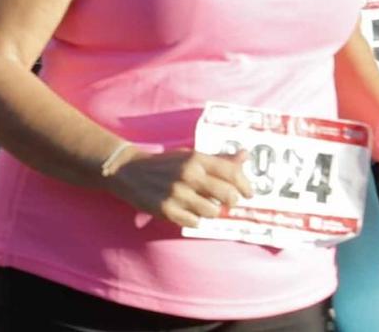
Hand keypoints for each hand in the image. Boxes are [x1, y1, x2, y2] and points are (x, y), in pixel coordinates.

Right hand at [102, 148, 252, 227]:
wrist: (129, 171)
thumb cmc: (166, 164)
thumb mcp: (190, 156)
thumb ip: (219, 159)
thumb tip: (246, 155)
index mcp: (195, 158)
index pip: (232, 172)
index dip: (245, 185)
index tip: (248, 193)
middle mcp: (188, 175)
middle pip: (228, 196)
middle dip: (230, 201)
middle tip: (224, 201)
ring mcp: (178, 194)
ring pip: (213, 212)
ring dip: (210, 211)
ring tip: (200, 204)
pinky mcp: (167, 210)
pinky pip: (195, 223)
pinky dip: (194, 219)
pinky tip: (185, 210)